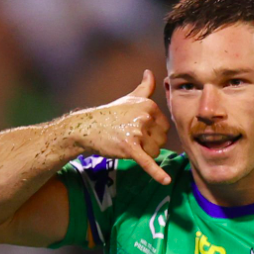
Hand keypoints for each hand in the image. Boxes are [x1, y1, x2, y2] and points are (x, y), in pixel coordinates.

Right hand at [67, 69, 171, 183]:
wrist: (88, 127)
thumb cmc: (111, 114)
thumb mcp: (129, 99)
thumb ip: (144, 87)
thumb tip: (150, 72)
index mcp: (149, 106)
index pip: (165, 128)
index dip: (153, 133)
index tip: (138, 130)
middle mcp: (145, 117)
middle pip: (161, 141)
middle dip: (148, 144)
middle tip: (130, 137)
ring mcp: (137, 132)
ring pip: (154, 152)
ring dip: (143, 153)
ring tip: (127, 143)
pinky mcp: (129, 147)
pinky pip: (147, 162)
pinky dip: (156, 173)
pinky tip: (165, 181)